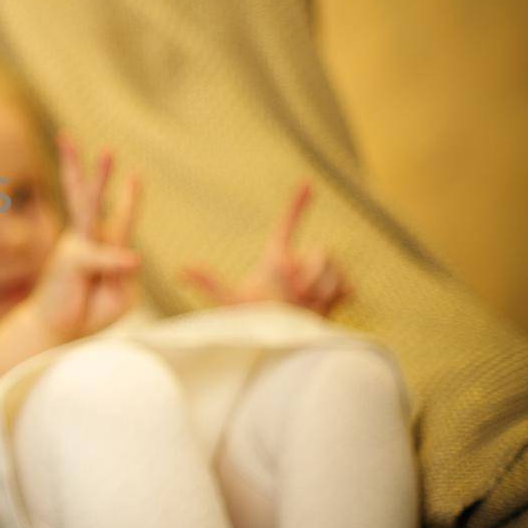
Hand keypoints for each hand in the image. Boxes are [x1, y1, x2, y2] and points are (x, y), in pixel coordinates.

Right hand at [26, 132, 142, 342]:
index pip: (120, 219)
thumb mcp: (119, 294)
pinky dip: (114, 260)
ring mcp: (78, 246)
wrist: (58, 331)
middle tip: (108, 150)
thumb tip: (129, 255)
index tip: (135, 177)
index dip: (129, 198)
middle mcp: (88, 240)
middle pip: (94, 200)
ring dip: (97, 177)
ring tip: (107, 152)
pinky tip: (133, 261)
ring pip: (88, 206)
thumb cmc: (87, 312)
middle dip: (101, 173)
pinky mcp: (73, 258)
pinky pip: (100, 256)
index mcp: (103, 247)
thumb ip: (123, 271)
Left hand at [180, 179, 352, 316]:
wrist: (281, 346)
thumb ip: (210, 284)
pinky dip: (334, 298)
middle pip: (321, 251)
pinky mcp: (339, 291)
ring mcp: (321, 276)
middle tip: (296, 295)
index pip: (288, 225)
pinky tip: (319, 310)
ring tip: (304, 306)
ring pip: (333, 268)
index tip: (307, 181)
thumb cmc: (255, 323)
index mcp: (276, 259)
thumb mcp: (232, 303)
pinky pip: (345, 286)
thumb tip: (181, 269)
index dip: (297, 203)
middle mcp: (299, 263)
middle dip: (311, 274)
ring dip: (320, 289)